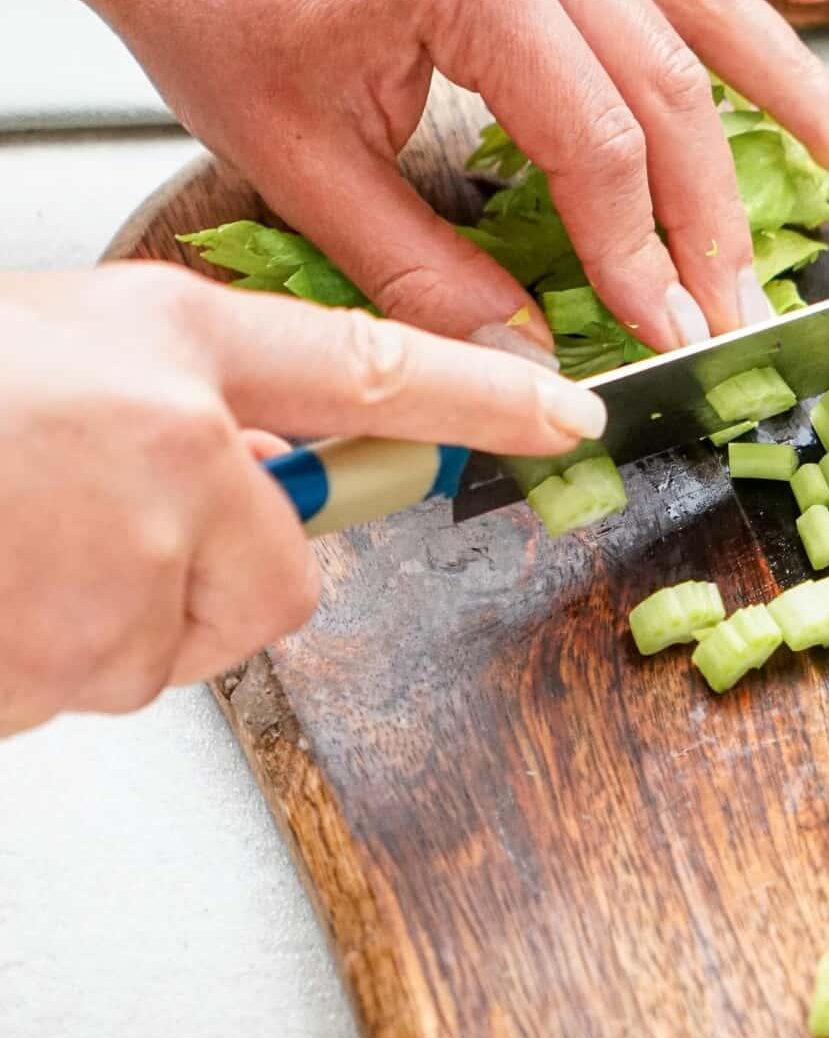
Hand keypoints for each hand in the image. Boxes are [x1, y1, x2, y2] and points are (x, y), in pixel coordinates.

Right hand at [0, 266, 608, 734]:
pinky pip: (90, 690)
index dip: (479, 400)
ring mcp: (122, 564)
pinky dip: (36, 665)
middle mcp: (173, 452)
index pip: (370, 371)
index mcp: (170, 346)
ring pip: (172, 646)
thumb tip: (261, 469)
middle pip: (277, 579)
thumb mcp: (63, 350)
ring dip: (100, 624)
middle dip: (207, 580)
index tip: (565, 414)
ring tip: (8, 550)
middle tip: (92, 532)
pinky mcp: (64, 659)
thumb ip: (176, 404)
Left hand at [81, 0, 828, 358]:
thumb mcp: (297, 162)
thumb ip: (419, 269)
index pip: (600, 144)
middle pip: (673, 84)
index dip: (644, 255)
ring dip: (795, 80)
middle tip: (751, 304)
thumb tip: (521, 365)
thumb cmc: (212, 4)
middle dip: (721, 211)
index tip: (674, 335)